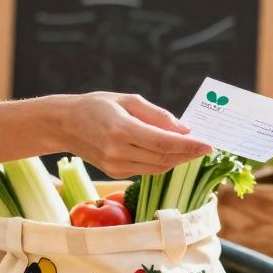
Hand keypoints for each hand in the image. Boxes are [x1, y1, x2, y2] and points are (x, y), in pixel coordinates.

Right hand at [65, 93, 210, 177]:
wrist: (64, 124)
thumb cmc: (96, 106)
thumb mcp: (127, 100)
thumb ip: (157, 115)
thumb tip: (184, 129)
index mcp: (121, 129)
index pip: (163, 143)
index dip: (189, 146)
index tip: (208, 144)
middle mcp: (118, 151)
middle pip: (164, 158)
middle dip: (188, 154)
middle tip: (205, 146)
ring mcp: (116, 165)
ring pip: (158, 168)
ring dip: (177, 159)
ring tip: (191, 148)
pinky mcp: (115, 172)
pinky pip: (147, 169)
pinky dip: (162, 162)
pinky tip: (170, 152)